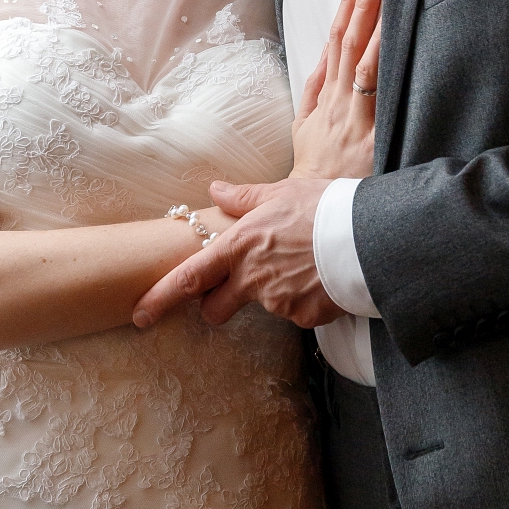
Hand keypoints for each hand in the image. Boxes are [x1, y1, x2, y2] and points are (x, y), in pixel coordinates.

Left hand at [132, 176, 338, 330]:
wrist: (369, 235)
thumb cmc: (325, 206)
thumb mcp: (281, 192)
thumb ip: (243, 198)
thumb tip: (215, 190)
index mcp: (239, 246)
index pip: (187, 279)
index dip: (159, 299)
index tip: (139, 315)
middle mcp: (251, 279)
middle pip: (215, 310)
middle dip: (217, 307)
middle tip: (234, 291)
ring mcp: (276, 302)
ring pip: (263, 307)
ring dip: (275, 294)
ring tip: (305, 265)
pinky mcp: (303, 318)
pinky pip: (297, 314)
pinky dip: (305, 301)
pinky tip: (323, 279)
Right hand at [291, 0, 380, 179]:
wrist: (314, 206)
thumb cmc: (314, 165)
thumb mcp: (302, 123)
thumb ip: (314, 85)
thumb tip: (326, 51)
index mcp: (324, 95)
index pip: (333, 41)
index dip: (345, 7)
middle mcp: (339, 101)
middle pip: (348, 44)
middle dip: (361, 6)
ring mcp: (356, 119)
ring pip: (363, 65)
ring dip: (373, 28)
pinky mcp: (374, 140)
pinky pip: (382, 102)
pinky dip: (387, 74)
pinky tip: (398, 50)